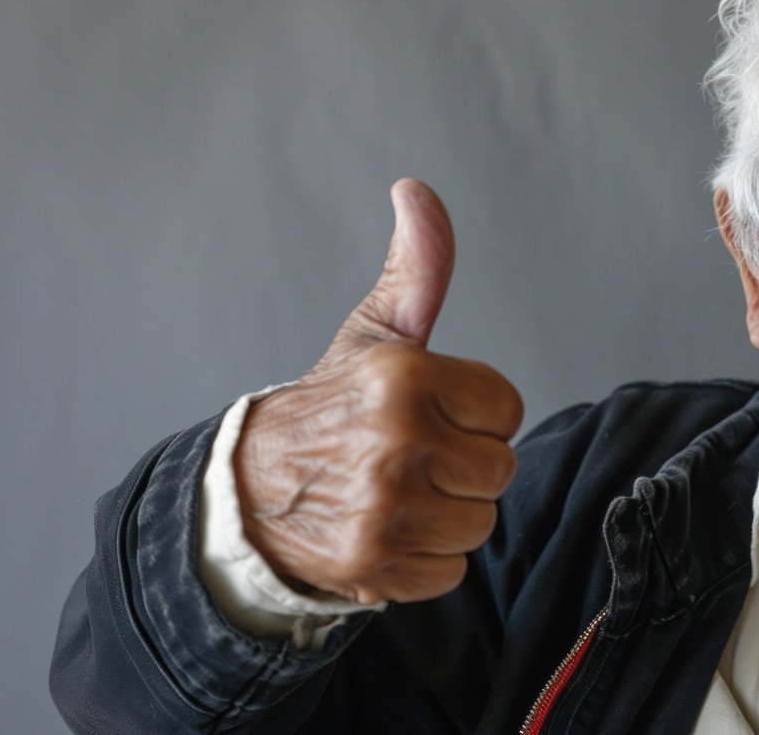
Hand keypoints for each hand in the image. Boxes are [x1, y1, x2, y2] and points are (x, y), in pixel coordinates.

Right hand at [234, 179, 522, 603]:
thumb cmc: (333, 405)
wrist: (251, 491)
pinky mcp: (378, 566)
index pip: (507, 408)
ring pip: (481, 522)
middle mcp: (396, 443)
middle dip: (466, 464)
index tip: (432, 411)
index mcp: (404, 377)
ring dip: (448, 512)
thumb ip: (417, 267)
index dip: (476, 412)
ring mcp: (385, 510)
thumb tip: (416, 190)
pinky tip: (387, 529)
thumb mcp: (375, 332)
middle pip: (500, 469)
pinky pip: (453, 568)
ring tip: (398, 491)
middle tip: (413, 454)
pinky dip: (426, 556)